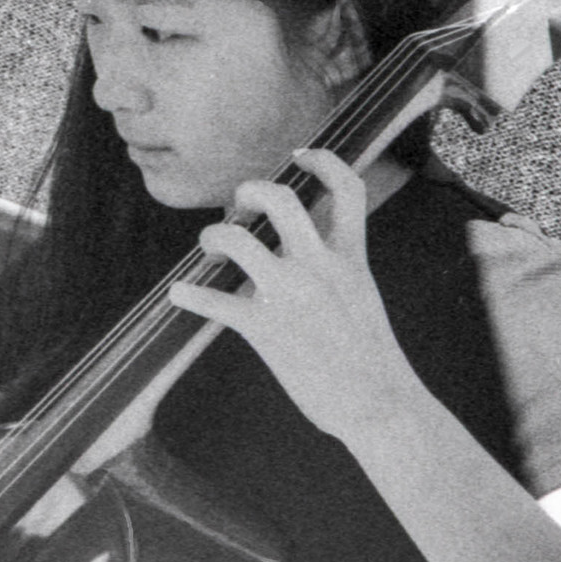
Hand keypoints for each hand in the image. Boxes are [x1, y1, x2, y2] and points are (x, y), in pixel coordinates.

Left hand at [166, 149, 417, 438]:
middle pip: (281, 199)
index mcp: (350, 258)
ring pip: (238, 240)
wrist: (381, 405)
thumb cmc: (370, 357)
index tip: (300, 156)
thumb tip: (293, 254)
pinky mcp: (265, 329)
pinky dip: (189, 295)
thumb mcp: (362, 296)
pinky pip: (214, 301)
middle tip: (238, 207)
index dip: (324, 161)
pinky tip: (179, 294)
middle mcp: (319, 267)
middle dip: (251, 191)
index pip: (348, 189)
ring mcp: (290, 295)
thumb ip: (334, 268)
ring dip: (213, 237)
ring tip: (209, 249)